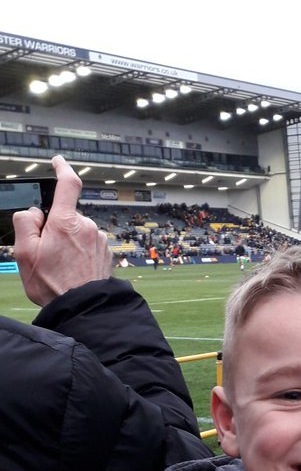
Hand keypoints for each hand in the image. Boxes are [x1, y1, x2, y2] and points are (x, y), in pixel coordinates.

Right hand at [14, 154, 112, 306]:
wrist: (82, 308)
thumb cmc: (51, 283)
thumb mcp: (24, 252)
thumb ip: (25, 222)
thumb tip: (36, 213)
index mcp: (66, 222)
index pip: (68, 184)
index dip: (62, 169)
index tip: (58, 162)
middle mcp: (87, 226)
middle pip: (66, 216)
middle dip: (54, 227)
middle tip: (46, 253)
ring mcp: (99, 240)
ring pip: (77, 232)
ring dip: (68, 242)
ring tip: (61, 267)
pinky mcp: (106, 253)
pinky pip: (88, 244)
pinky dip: (79, 252)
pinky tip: (74, 270)